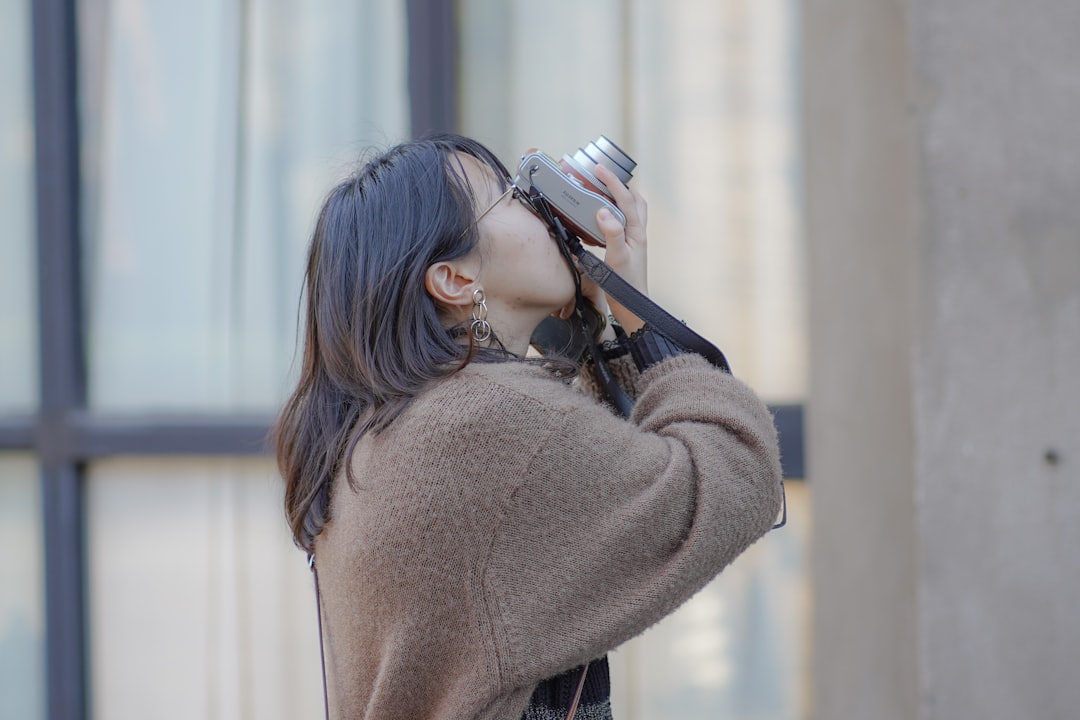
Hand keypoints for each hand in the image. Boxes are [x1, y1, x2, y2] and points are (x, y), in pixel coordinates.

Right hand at [594, 163, 647, 332]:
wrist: (633, 306)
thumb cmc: (626, 286)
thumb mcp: (617, 258)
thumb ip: (612, 234)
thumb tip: (603, 211)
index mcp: (636, 232)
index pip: (625, 199)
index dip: (612, 181)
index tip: (598, 169)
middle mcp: (638, 234)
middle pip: (635, 200)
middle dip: (621, 185)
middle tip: (603, 176)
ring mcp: (635, 241)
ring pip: (632, 211)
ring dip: (620, 198)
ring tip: (603, 191)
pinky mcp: (628, 249)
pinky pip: (624, 223)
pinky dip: (615, 214)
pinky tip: (602, 219)